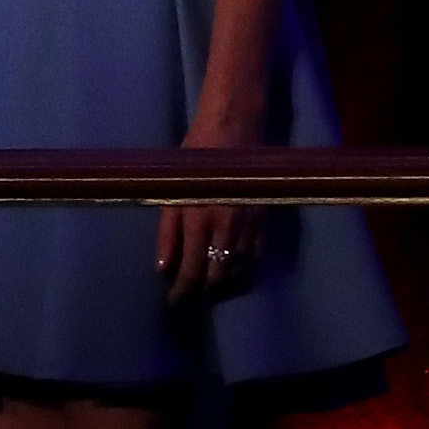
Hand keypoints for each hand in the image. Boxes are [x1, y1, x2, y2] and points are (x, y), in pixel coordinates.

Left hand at [152, 109, 259, 309]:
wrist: (233, 128)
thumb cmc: (195, 157)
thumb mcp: (172, 190)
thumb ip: (167, 231)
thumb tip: (163, 268)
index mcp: (199, 217)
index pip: (192, 269)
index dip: (183, 290)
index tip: (174, 301)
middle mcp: (227, 225)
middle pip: (218, 275)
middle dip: (204, 292)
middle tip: (192, 297)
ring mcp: (249, 223)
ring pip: (239, 269)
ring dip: (225, 284)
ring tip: (211, 289)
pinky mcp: (264, 218)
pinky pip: (256, 255)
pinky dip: (244, 269)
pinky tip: (234, 272)